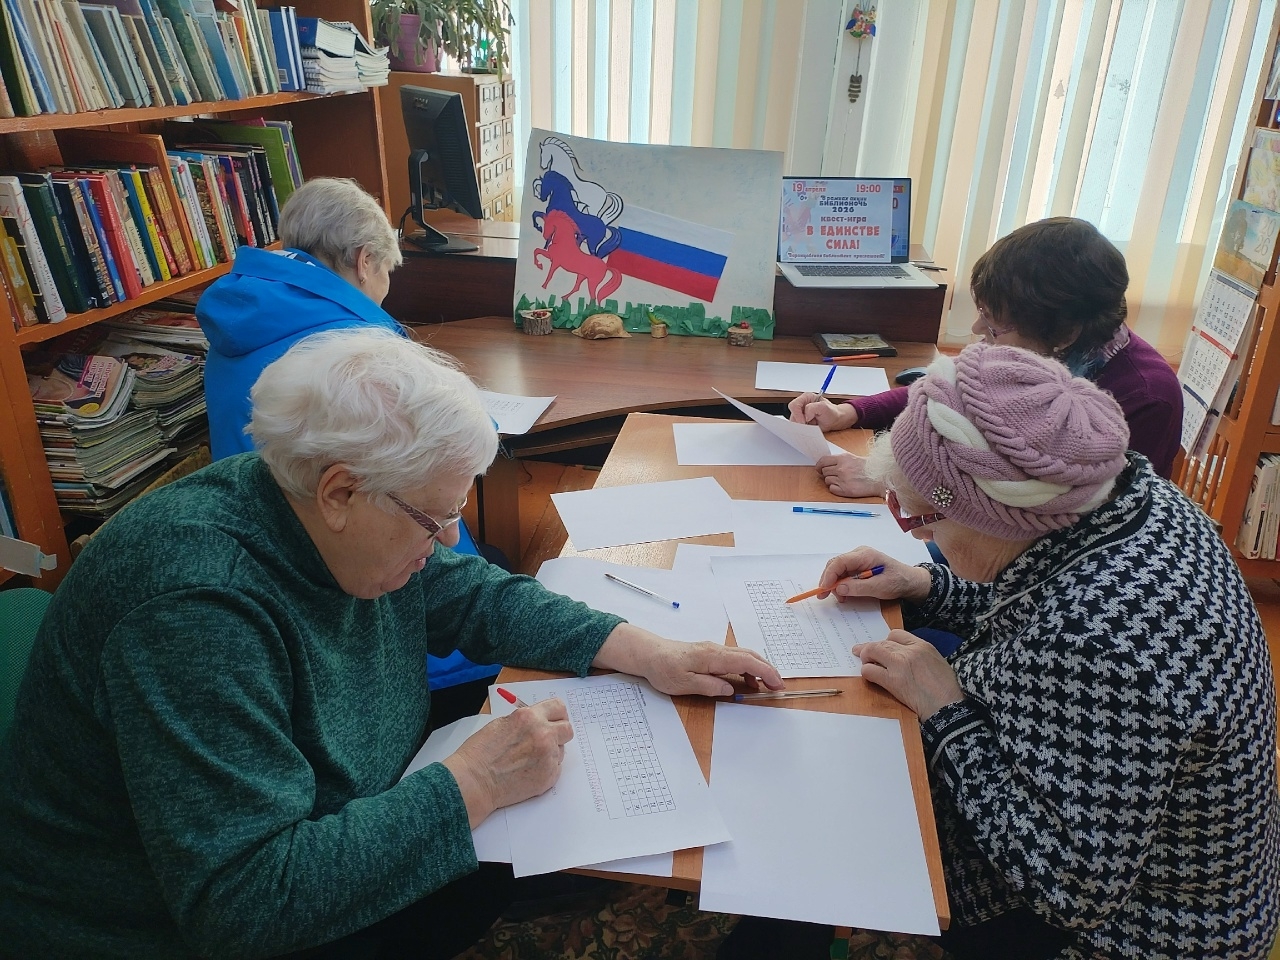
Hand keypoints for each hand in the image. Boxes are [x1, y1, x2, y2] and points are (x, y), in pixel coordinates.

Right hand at [442, 699, 573, 826]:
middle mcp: (543, 734)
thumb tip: (538, 720)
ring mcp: (548, 756)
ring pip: (561, 750)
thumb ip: (525, 721)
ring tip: (529, 759)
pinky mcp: (549, 776)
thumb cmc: (480, 754)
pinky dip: (546, 769)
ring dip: (551, 753)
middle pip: (567, 729)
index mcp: (530, 717)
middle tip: (547, 740)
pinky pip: (556, 768)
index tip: (555, 719)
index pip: (558, 707)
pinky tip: (528, 771)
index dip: (558, 714)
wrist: (473, 781)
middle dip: (559, 733)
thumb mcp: (502, 723)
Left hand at [593, 624, 784, 697]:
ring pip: (744, 656)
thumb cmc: (664, 669)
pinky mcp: (710, 653)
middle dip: (767, 670)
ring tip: (765, 686)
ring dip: (758, 669)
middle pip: (750, 656)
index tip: (777, 684)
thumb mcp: (683, 684)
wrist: (649, 653)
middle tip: (778, 686)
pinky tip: (746, 681)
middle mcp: (716, 649)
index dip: (765, 672)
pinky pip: (734, 658)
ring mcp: (714, 650)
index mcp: (712, 656)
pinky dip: (746, 668)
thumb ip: (709, 687)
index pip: (747, 662)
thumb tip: (731, 689)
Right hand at [788, 393, 857, 430]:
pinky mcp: (802, 421)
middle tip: (808, 425)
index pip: (794, 405)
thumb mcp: (824, 407)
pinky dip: (802, 429)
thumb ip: (812, 408)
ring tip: (811, 425)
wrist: (835, 420)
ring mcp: (801, 413)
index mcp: (806, 397)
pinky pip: (797, 426)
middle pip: (792, 413)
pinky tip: (810, 428)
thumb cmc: (831, 412)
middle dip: (799, 421)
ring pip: (793, 421)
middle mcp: (802, 404)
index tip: (804, 422)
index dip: (797, 414)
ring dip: (801, 425)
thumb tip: (805, 415)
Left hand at [815, 453, 885, 498]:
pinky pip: (831, 489)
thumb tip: (825, 464)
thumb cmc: (867, 468)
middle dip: (828, 473)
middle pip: (824, 471)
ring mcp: (842, 480)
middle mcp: (841, 468)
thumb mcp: (852, 458)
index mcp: (843, 459)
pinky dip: (835, 488)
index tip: (819, 468)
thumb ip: (839, 460)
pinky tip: (844, 486)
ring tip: (843, 480)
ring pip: (827, 480)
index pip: (823, 461)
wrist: (879, 478)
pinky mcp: (845, 490)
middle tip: (836, 475)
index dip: (819, 465)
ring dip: (832, 481)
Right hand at [816, 547, 930, 603]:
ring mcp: (858, 561)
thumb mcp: (880, 587)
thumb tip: (838, 588)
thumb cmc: (898, 581)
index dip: (829, 575)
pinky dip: (842, 585)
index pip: (840, 562)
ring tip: (841, 598)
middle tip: (824, 595)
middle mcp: (858, 555)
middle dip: (829, 580)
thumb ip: (858, 587)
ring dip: (836, 584)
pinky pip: (844, 575)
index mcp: (864, 555)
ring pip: (838, 571)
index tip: (824, 588)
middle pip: (836, 565)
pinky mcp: (858, 568)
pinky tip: (845, 595)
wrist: (910, 582)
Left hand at [852, 630, 963, 719]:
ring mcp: (899, 664)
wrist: (949, 706)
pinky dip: (866, 672)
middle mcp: (909, 651)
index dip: (886, 641)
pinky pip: (870, 670)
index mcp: (922, 645)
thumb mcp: (938, 662)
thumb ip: (920, 656)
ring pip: (872, 652)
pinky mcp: (892, 680)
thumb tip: (905, 658)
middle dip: (870, 648)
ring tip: (864, 663)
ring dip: (865, 658)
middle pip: (881, 643)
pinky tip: (869, 677)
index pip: (896, 634)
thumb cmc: (948, 689)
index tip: (882, 647)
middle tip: (860, 652)